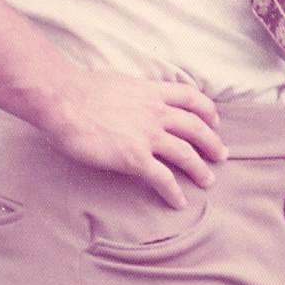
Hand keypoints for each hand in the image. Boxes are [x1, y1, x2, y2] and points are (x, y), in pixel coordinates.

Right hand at [45, 70, 227, 208]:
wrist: (64, 100)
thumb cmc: (80, 90)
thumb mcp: (119, 84)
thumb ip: (134, 94)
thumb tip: (131, 101)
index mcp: (152, 92)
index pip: (190, 97)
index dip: (207, 110)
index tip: (215, 120)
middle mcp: (156, 112)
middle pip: (195, 127)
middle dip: (212, 142)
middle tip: (221, 155)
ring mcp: (147, 135)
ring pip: (185, 153)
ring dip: (199, 169)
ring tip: (208, 181)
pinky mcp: (134, 157)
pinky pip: (161, 177)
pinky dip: (173, 191)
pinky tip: (178, 201)